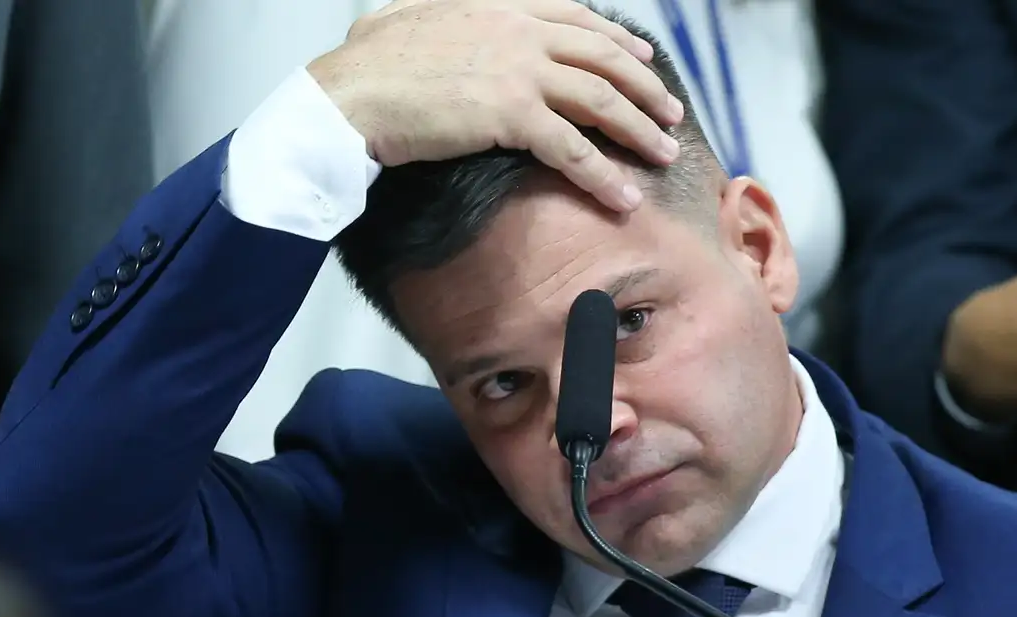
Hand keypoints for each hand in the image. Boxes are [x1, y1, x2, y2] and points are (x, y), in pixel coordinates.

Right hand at [307, 0, 684, 212]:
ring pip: (601, 99)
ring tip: (664, 154)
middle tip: (670, 114)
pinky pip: (573, 148)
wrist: (346, 95)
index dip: (615, 39)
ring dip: (639, 129)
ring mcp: (519, 70)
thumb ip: (437, 19)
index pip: (575, 16)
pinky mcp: (512, 114)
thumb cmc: (363, 66)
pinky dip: (604, 175)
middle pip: (602, 57)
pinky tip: (624, 197)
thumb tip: (428, 22)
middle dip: (644, 88)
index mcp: (497, 7)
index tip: (642, 59)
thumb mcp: (406, 20)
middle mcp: (517, 31)